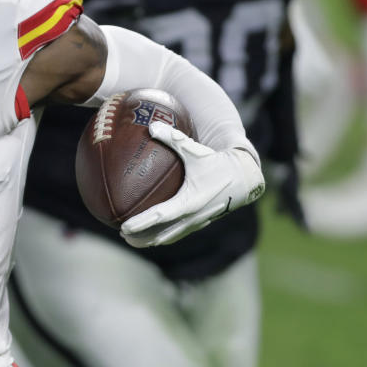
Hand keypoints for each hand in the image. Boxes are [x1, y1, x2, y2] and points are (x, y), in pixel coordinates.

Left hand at [119, 121, 264, 247]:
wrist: (244, 177)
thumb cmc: (217, 162)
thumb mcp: (195, 150)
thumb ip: (173, 138)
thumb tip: (152, 126)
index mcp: (190, 201)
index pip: (160, 216)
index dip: (141, 223)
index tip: (124, 227)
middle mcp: (193, 216)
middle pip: (162, 235)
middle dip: (141, 238)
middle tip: (122, 234)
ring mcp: (198, 222)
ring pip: (170, 238)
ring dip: (150, 240)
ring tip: (131, 239)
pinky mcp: (200, 223)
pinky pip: (178, 234)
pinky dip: (163, 236)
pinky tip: (151, 234)